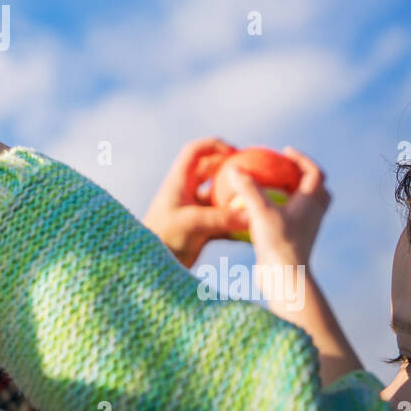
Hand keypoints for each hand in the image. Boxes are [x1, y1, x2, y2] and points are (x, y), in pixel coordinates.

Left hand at [143, 137, 249, 265]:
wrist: (152, 264)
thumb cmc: (165, 237)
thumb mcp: (193, 224)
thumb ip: (223, 218)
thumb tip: (252, 215)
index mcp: (179, 181)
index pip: (195, 151)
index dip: (215, 146)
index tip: (236, 153)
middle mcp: (186, 192)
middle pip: (211, 170)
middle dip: (231, 169)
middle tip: (254, 174)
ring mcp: (194, 210)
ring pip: (219, 197)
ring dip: (236, 198)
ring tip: (258, 200)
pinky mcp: (200, 228)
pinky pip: (222, 220)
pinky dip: (236, 222)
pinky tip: (253, 229)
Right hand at [221, 147, 330, 267]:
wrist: (285, 278)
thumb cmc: (277, 243)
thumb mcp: (260, 211)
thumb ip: (248, 188)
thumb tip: (234, 169)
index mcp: (311, 202)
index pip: (314, 172)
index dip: (302, 159)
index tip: (285, 151)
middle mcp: (313, 215)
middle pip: (318, 190)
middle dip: (304, 177)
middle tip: (284, 170)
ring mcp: (305, 229)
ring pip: (306, 207)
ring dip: (294, 195)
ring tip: (272, 189)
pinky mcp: (295, 241)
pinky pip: (292, 220)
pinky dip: (281, 211)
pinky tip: (259, 212)